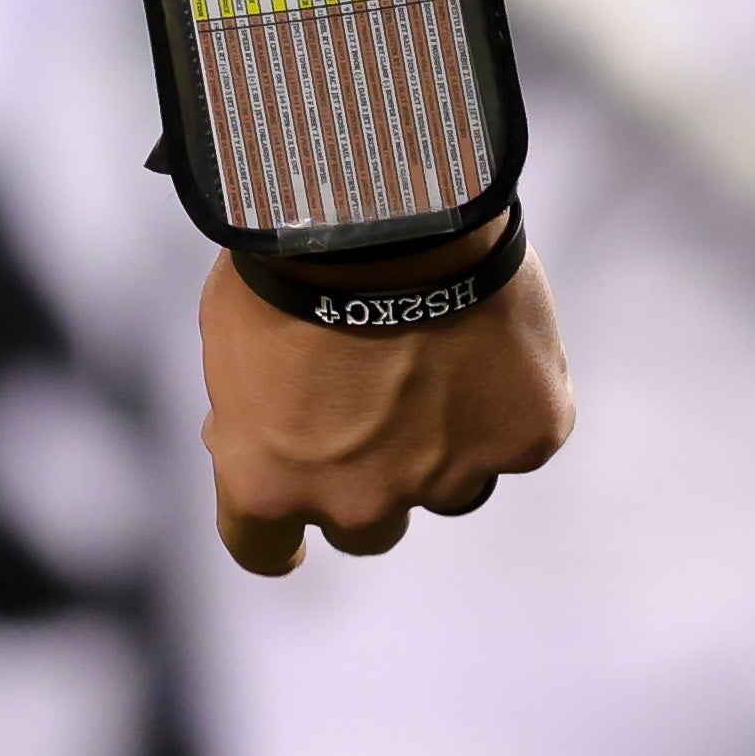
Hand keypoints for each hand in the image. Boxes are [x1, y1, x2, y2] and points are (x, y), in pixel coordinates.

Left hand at [195, 234, 570, 576]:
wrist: (382, 204)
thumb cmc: (285, 253)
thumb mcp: (230, 336)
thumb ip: (254, 406)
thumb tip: (268, 428)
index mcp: (271, 479)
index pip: (264, 550)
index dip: (279, 538)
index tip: (292, 532)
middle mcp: (359, 499)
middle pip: (366, 528)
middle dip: (364, 480)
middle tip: (372, 408)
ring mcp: (449, 475)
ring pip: (447, 486)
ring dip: (437, 440)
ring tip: (433, 355)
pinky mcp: (524, 438)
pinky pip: (515, 434)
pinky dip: (505, 396)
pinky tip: (488, 334)